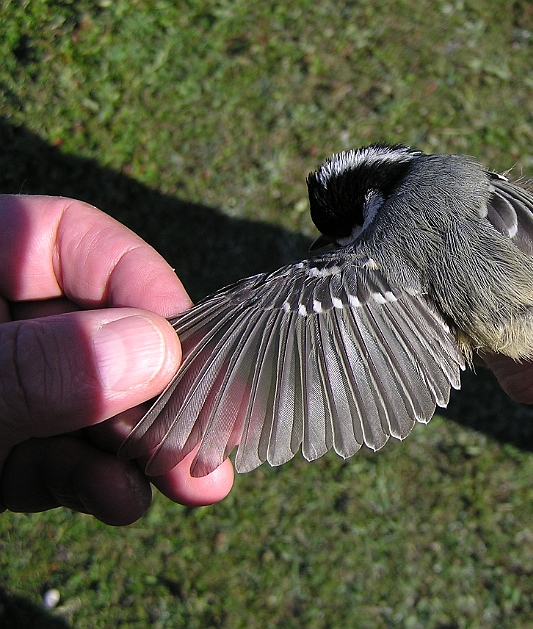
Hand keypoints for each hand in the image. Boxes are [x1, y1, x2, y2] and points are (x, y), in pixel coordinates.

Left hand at [0, 195, 233, 524]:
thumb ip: (40, 364)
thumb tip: (154, 350)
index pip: (75, 240)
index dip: (143, 284)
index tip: (191, 346)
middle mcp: (1, 322)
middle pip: (100, 335)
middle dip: (163, 391)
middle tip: (222, 430)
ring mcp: (5, 387)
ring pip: (89, 405)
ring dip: (143, 449)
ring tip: (195, 482)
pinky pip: (56, 457)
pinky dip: (93, 481)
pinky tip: (123, 500)